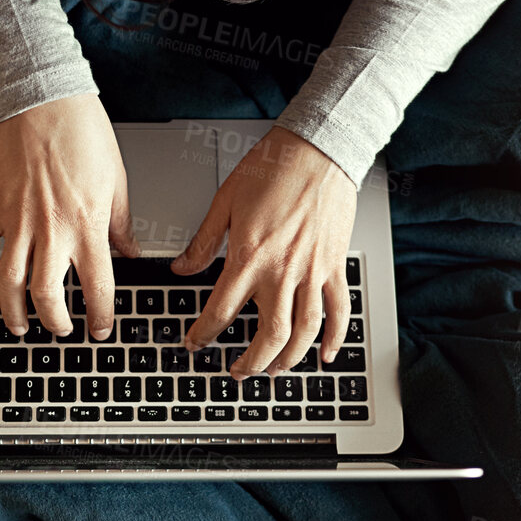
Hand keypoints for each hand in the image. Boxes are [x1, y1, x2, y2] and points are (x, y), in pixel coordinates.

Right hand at [0, 93, 140, 338]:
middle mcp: (52, 230)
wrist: (43, 98)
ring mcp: (18, 222)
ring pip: (10, 283)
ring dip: (13, 311)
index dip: (101, 316)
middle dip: (54, 321)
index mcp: (87, 226)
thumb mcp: (116, 181)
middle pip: (47, 296)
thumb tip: (130, 251)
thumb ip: (122, 224)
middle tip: (60, 328)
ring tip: (19, 325)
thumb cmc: (81, 131)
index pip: (97, 288)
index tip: (100, 328)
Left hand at [172, 126, 356, 377]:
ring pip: (303, 332)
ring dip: (288, 359)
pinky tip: (325, 356)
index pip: (220, 311)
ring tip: (274, 371)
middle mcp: (282, 270)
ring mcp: (312, 271)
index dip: (203, 334)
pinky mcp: (334, 266)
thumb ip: (203, 243)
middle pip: (268, 335)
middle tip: (238, 371)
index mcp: (248, 256)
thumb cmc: (273, 168)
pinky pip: (338, 311)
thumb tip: (182, 270)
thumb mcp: (224, 203)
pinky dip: (334, 339)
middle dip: (251, 362)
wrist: (318, 149)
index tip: (195, 343)